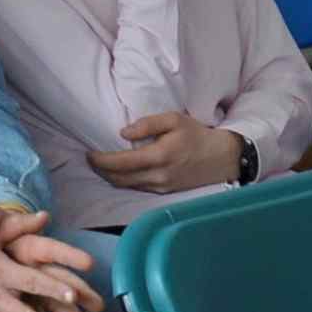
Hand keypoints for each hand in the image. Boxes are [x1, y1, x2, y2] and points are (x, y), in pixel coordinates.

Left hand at [88, 111, 243, 194]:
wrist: (222, 157)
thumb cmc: (197, 135)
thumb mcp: (174, 120)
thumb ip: (148, 124)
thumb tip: (123, 133)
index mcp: (158, 156)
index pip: (120, 163)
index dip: (101, 161)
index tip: (89, 154)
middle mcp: (158, 176)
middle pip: (119, 179)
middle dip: (102, 171)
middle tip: (91, 160)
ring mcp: (162, 186)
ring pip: (127, 186)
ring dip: (112, 177)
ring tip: (102, 166)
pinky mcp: (166, 191)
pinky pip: (139, 188)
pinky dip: (125, 181)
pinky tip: (121, 173)